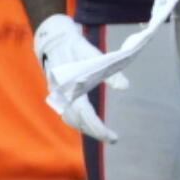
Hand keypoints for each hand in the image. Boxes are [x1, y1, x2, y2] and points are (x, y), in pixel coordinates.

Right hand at [34, 14, 127, 143]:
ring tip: (106, 134)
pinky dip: (81, 121)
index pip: (84, 113)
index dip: (98, 127)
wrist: (54, 41)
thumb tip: (125, 87)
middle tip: (113, 138)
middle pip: (78, 121)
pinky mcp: (58, 97)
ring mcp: (57, 97)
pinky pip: (69, 114)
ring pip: (72, 120)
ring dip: (88, 128)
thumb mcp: (94, 54)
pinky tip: (92, 124)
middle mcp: (60, 95)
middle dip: (95, 131)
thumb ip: (109, 72)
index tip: (111, 136)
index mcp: (69, 85)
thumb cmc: (76, 47)